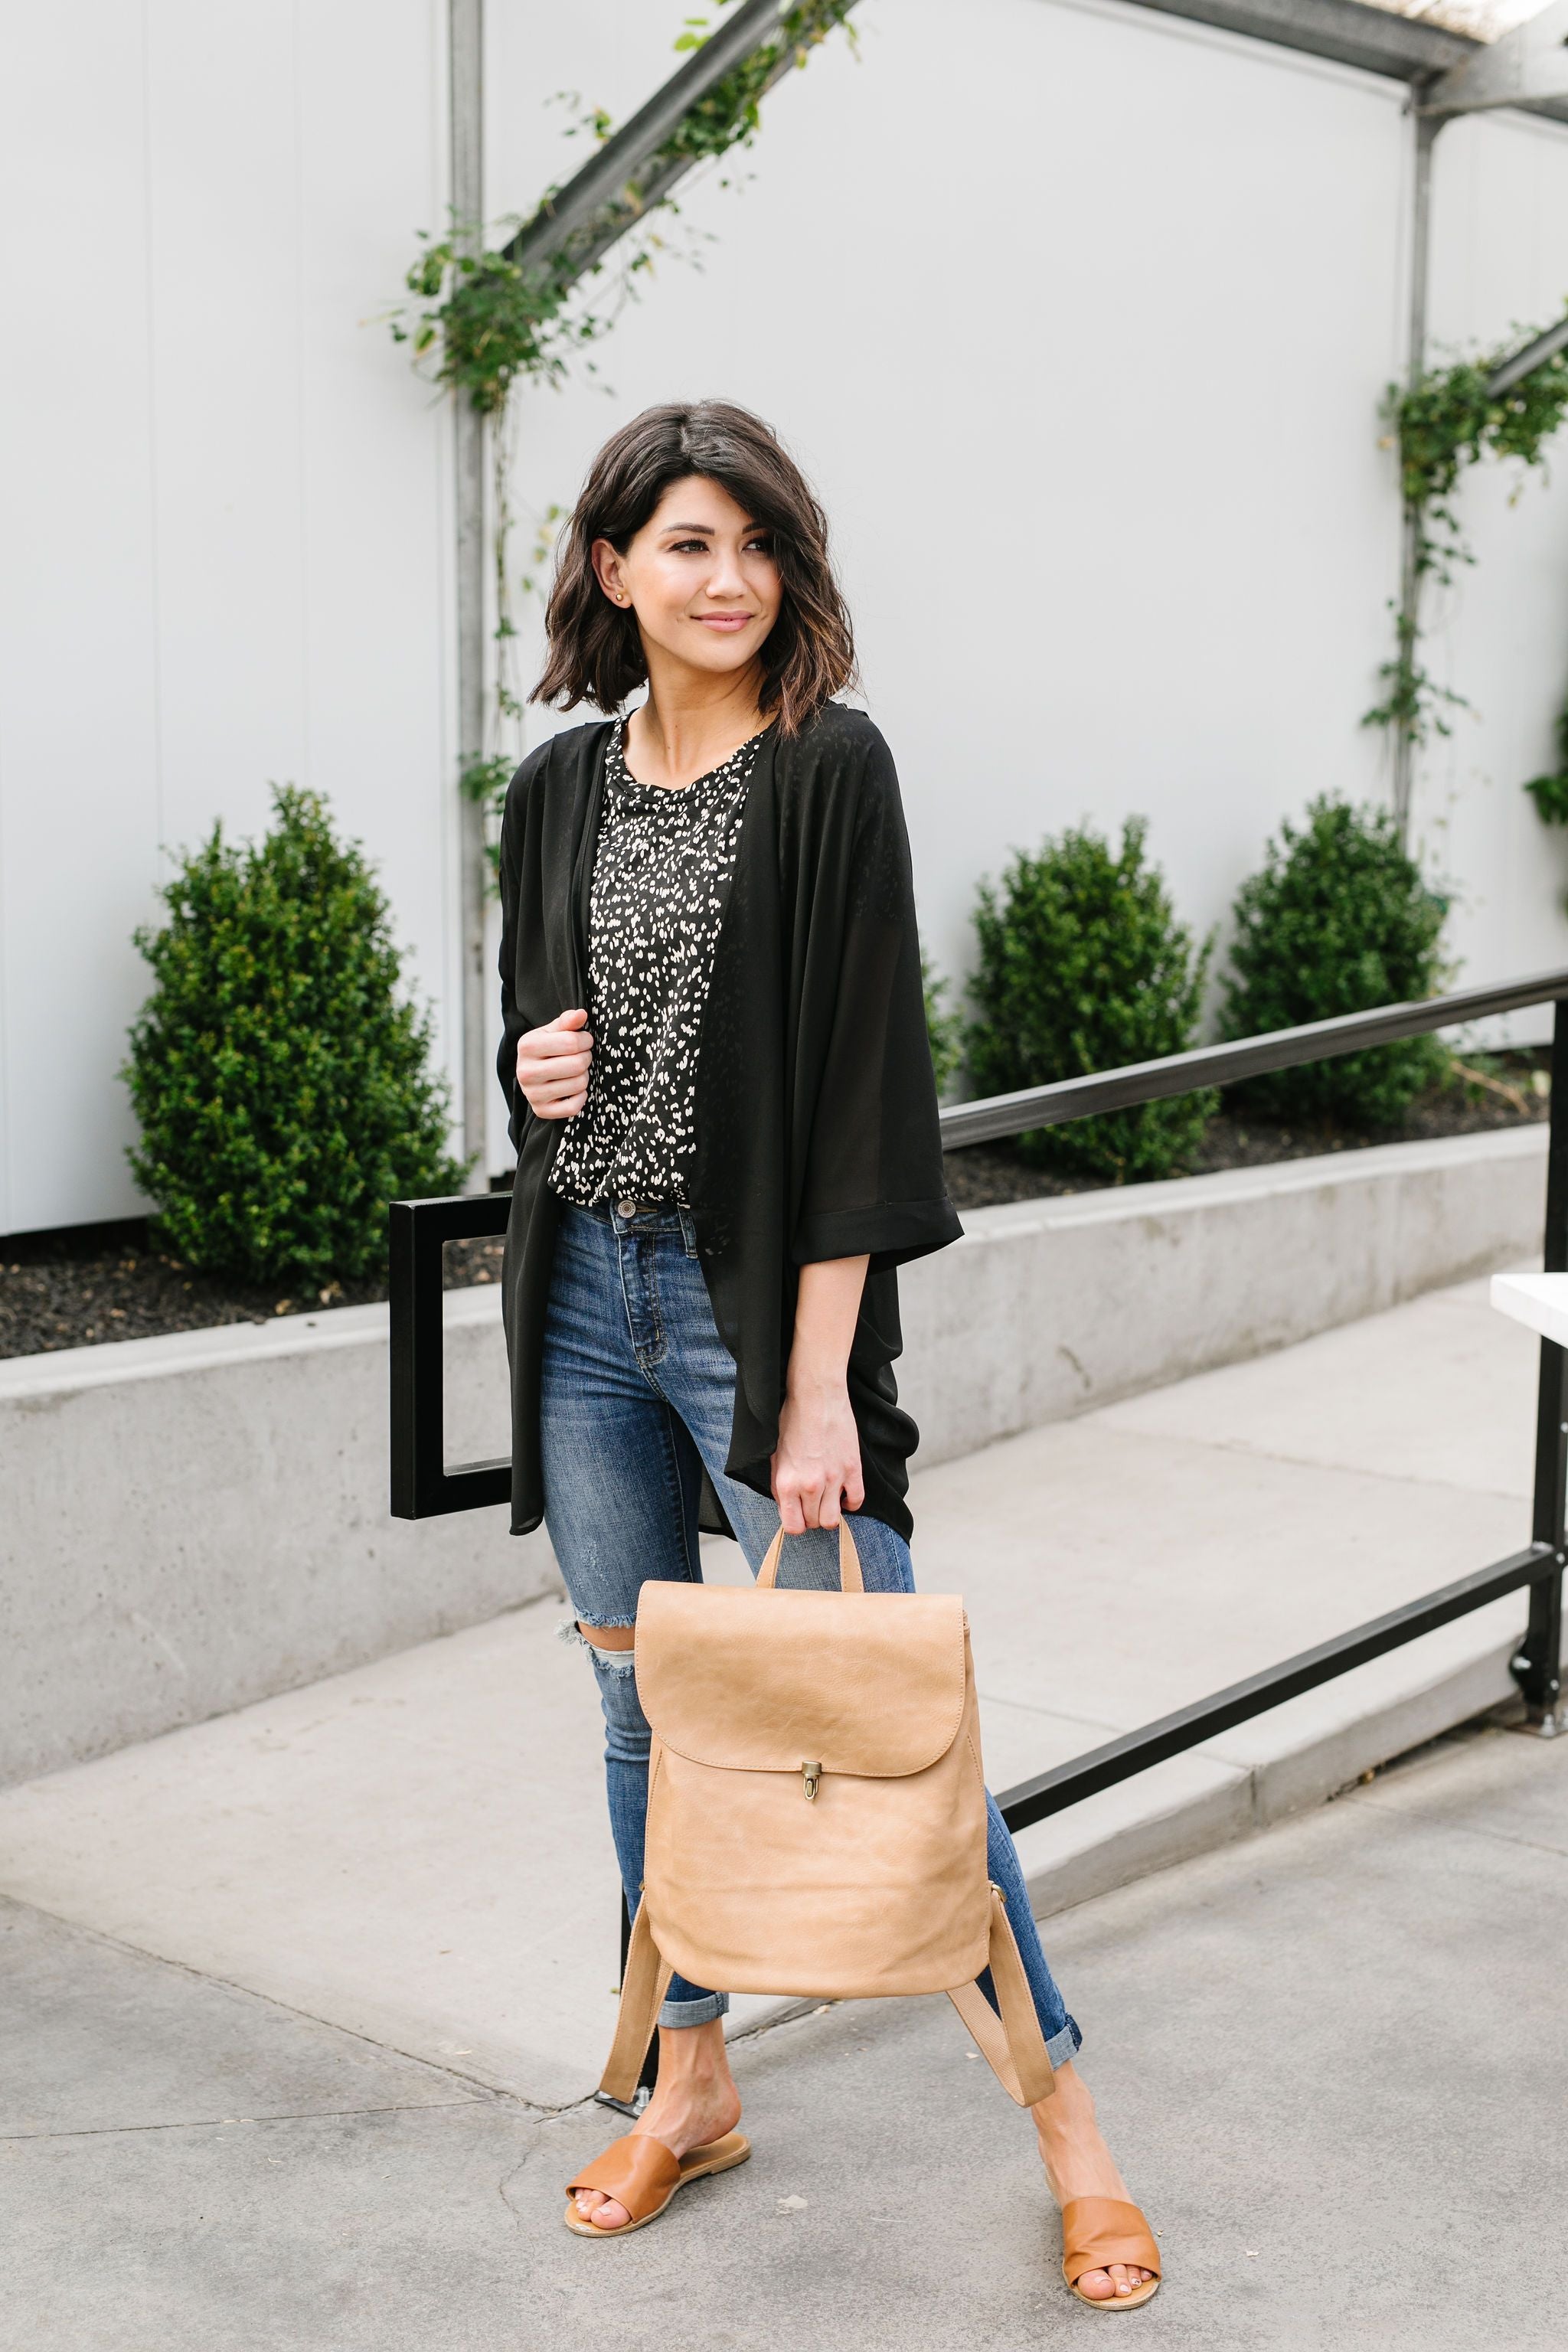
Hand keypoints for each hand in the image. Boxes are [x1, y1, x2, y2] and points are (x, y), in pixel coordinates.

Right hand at [516, 1007, 592, 1119]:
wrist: (530, 1073)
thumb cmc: (546, 1049)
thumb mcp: (552, 1031)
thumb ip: (568, 1021)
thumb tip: (582, 1014)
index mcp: (527, 1046)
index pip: (572, 1042)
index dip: (586, 1040)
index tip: (585, 1040)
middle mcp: (525, 1072)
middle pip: (577, 1065)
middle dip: (586, 1058)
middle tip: (582, 1056)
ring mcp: (532, 1094)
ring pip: (579, 1085)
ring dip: (584, 1077)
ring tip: (576, 1071)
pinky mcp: (541, 1111)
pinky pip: (573, 1107)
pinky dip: (581, 1097)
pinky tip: (575, 1089)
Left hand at [771, 1372, 864, 1532]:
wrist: (817, 1397)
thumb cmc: (792, 1421)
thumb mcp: (775, 1456)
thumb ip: (780, 1485)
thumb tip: (788, 1506)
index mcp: (786, 1483)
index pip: (793, 1527)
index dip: (796, 1524)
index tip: (798, 1515)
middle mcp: (810, 1486)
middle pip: (814, 1524)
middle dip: (811, 1517)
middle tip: (811, 1503)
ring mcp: (834, 1479)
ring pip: (834, 1519)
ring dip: (830, 1513)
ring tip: (827, 1500)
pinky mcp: (852, 1469)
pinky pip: (857, 1500)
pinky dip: (851, 1503)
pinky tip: (844, 1493)